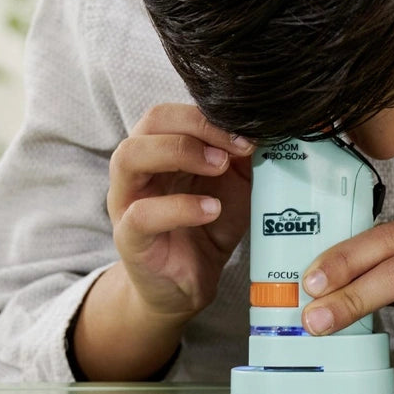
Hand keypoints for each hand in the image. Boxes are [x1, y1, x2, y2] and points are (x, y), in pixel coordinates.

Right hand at [107, 103, 253, 321]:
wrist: (188, 282)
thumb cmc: (207, 227)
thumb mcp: (234, 186)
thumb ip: (244, 158)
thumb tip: (266, 129)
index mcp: (160, 148)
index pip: (174, 111)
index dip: (210, 116)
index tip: (248, 133)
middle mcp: (137, 167)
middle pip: (151, 122)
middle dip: (198, 126)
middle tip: (235, 148)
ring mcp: (127, 201)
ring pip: (130, 156)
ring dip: (180, 153)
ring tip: (219, 168)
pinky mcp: (129, 237)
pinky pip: (142, 214)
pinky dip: (180, 207)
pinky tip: (211, 209)